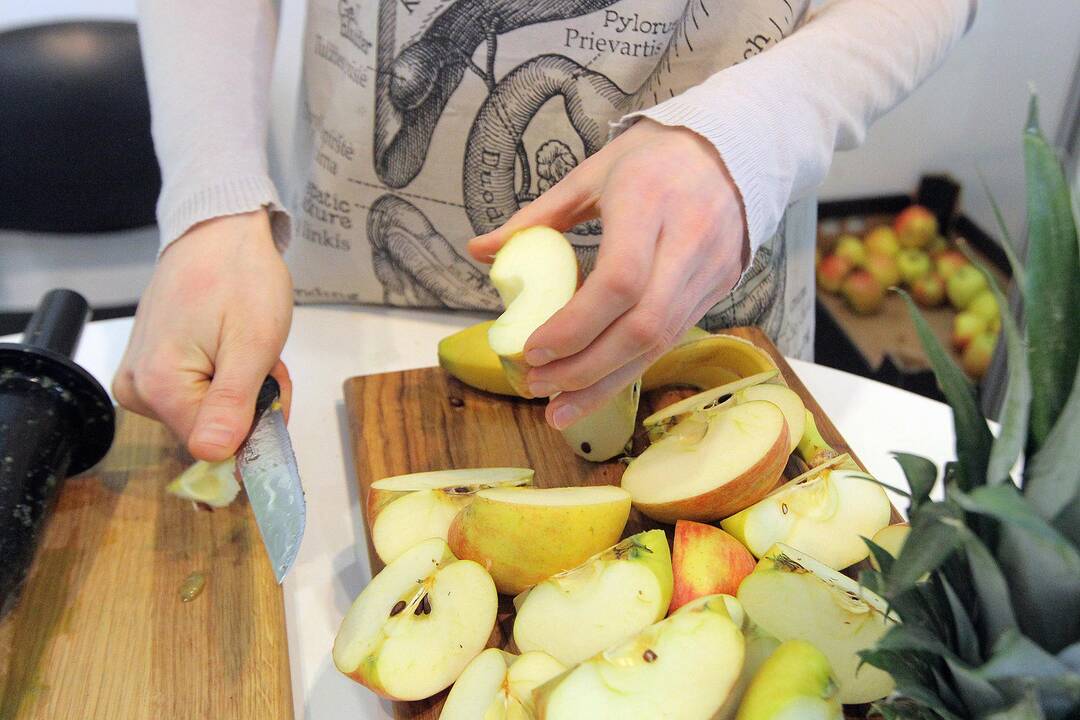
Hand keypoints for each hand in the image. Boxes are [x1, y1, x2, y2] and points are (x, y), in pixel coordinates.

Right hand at [113, 210, 293, 460]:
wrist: (219, 231)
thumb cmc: (240, 276)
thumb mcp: (253, 344)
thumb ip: (233, 405)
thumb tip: (214, 455)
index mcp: (157, 387)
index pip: (215, 446)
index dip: (255, 421)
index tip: (272, 384)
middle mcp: (137, 389)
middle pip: (211, 430)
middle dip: (251, 402)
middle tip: (266, 359)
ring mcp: (140, 378)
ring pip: (209, 413)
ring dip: (242, 389)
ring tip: (248, 345)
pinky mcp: (149, 368)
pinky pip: (198, 394)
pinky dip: (227, 377)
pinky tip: (231, 345)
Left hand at [468, 119, 747, 429]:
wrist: (732, 153)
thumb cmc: (650, 161)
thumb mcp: (590, 176)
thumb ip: (536, 217)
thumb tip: (479, 251)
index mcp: (648, 201)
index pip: (619, 280)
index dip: (575, 325)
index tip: (533, 350)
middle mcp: (687, 240)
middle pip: (642, 326)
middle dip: (586, 368)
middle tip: (538, 385)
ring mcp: (708, 271)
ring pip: (660, 343)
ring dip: (605, 382)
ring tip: (559, 408)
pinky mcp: (718, 291)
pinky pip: (671, 339)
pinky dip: (629, 369)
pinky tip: (595, 388)